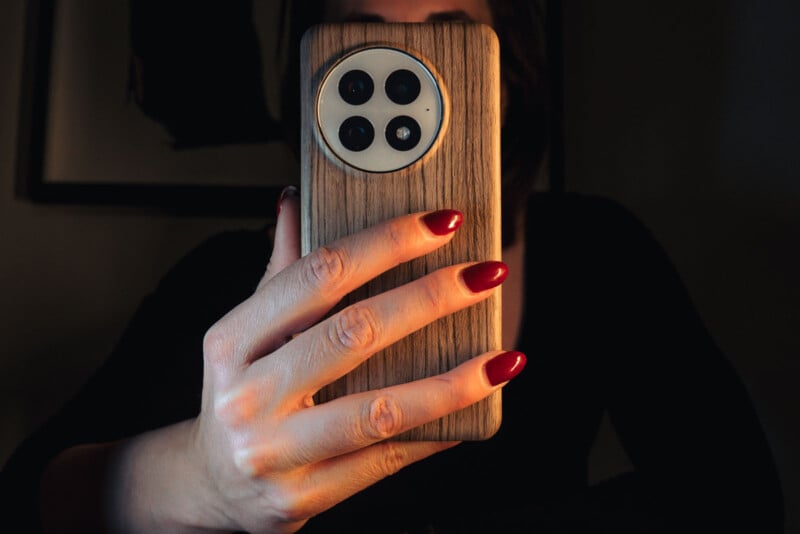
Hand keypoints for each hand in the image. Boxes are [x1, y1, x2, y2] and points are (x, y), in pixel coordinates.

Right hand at [184, 188, 524, 532]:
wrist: (212, 485)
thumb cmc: (240, 396)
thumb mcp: (245, 334)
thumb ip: (279, 271)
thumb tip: (295, 202)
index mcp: (230, 341)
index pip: (317, 275)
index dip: (385, 243)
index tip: (440, 224)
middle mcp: (246, 397)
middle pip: (354, 334)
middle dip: (430, 298)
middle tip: (484, 275)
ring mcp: (272, 453)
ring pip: (379, 409)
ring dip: (451, 381)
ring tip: (501, 357)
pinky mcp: (301, 498)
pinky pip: (385, 460)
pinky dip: (437, 431)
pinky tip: (472, 407)